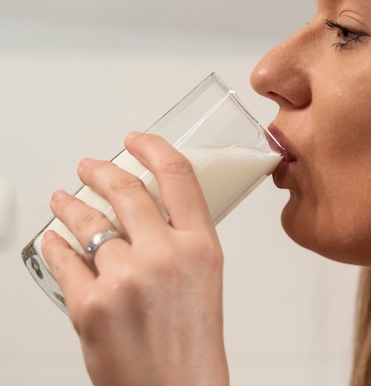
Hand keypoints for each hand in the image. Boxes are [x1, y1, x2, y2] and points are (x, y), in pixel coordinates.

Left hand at [42, 132, 228, 385]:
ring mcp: (125, 278)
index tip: (137, 139)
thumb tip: (149, 211)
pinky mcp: (89, 304)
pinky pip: (64, 259)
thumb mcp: (205, 277)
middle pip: (125, 189)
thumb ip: (182, 240)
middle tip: (89, 167)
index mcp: (202, 246)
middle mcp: (165, 255)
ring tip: (64, 201)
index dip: (153, 148)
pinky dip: (56, 246)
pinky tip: (56, 241)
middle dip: (99, 171)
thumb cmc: (193, 341)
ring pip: (88, 222)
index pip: (178, 176)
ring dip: (71, 205)